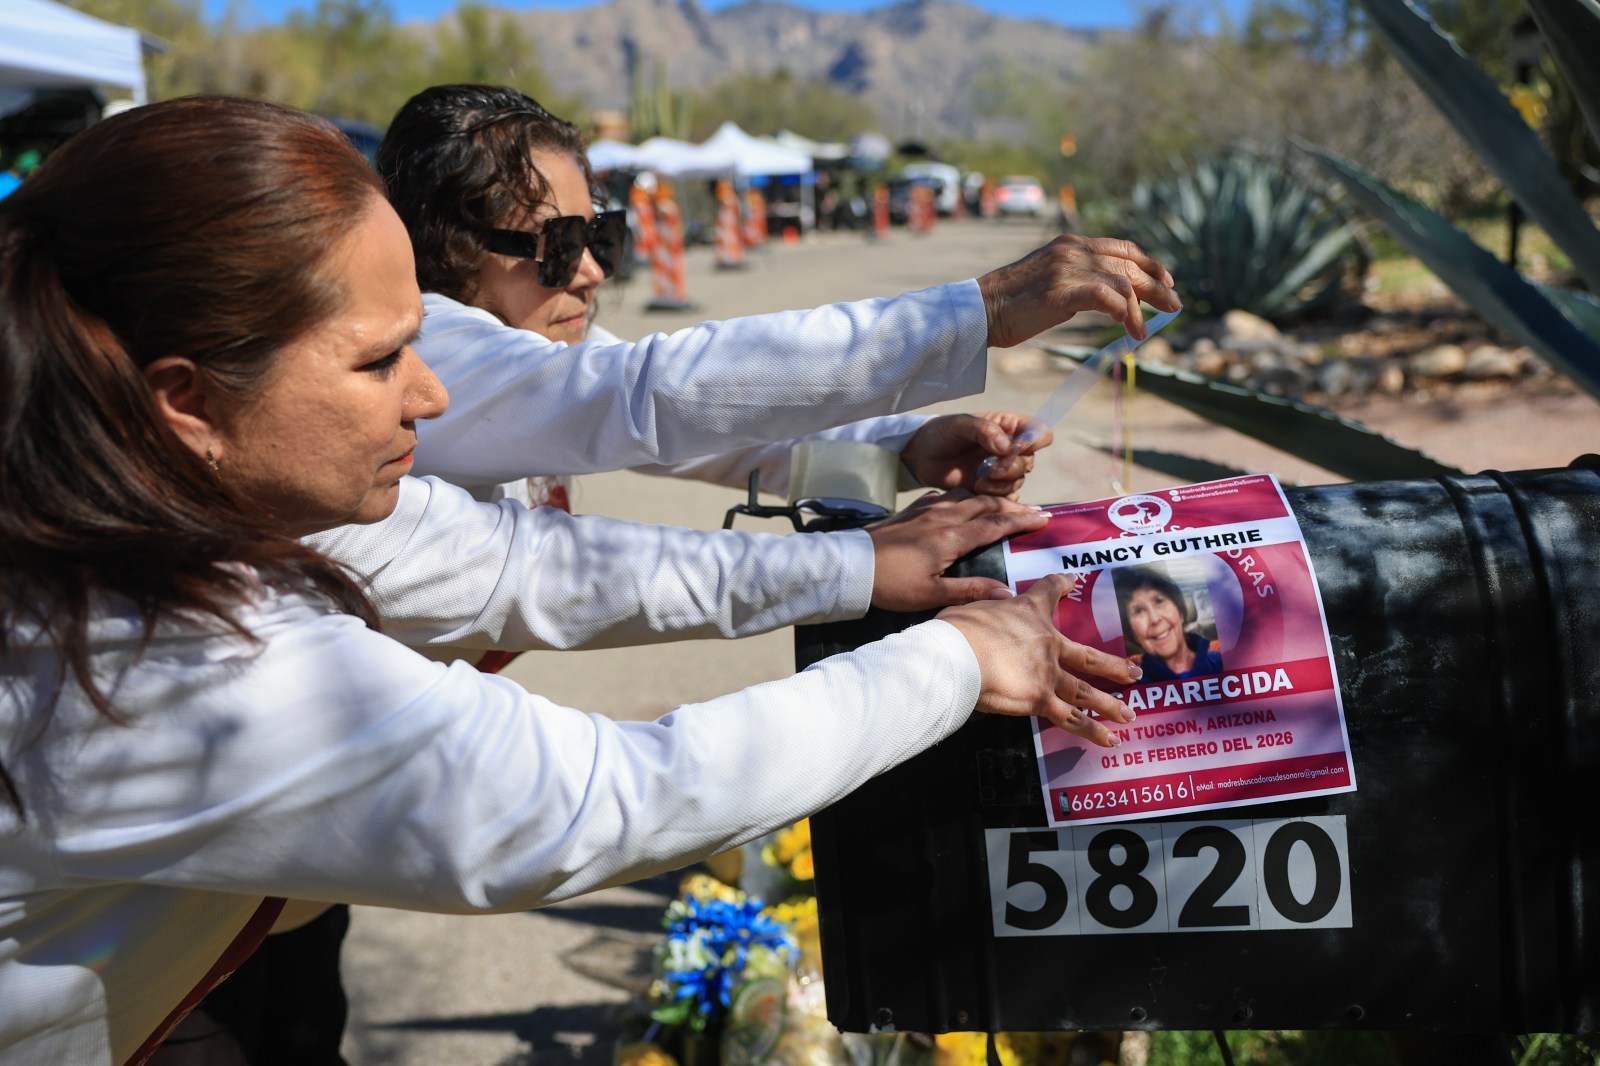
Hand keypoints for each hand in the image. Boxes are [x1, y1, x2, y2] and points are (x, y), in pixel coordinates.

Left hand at [866, 490, 1047, 610]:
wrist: (850, 566)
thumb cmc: (890, 584)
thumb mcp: (931, 594)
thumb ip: (970, 591)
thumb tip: (1007, 594)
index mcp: (951, 537)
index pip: (995, 523)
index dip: (1021, 519)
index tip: (1043, 517)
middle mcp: (942, 517)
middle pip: (985, 503)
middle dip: (1011, 505)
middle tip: (1032, 510)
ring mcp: (925, 510)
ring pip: (966, 496)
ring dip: (987, 498)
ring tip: (1002, 504)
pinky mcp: (911, 510)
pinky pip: (945, 496)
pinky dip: (962, 496)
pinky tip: (962, 502)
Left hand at [900, 412, 1054, 498]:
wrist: (921, 456)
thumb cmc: (941, 433)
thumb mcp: (961, 424)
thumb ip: (985, 430)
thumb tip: (1007, 447)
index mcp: (1009, 427)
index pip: (1040, 432)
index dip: (1034, 442)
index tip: (1013, 448)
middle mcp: (1010, 449)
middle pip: (1029, 462)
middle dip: (1011, 468)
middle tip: (989, 470)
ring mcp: (1001, 470)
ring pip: (1018, 481)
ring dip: (1001, 485)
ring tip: (978, 482)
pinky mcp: (991, 490)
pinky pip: (1007, 499)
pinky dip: (997, 498)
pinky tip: (978, 490)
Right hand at [938, 574, 1139, 746]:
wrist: (957, 654)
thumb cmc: (956, 630)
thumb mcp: (970, 604)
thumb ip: (986, 603)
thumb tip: (996, 601)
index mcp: (1027, 611)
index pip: (1049, 591)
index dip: (1061, 585)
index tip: (1071, 582)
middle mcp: (1047, 643)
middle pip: (1087, 655)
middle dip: (1112, 665)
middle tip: (1134, 672)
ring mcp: (1047, 673)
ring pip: (1086, 691)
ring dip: (1110, 704)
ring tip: (1129, 715)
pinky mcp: (1040, 699)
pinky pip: (1070, 718)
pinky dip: (1092, 730)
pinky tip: (1109, 739)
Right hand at [977, 234, 1179, 347]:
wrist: (980, 310)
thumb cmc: (1011, 304)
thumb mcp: (1050, 282)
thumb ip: (1078, 281)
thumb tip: (1108, 299)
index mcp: (1070, 244)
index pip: (1122, 247)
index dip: (1149, 263)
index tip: (1167, 281)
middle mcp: (1073, 250)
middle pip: (1129, 263)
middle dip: (1157, 286)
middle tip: (1174, 306)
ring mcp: (1068, 268)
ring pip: (1124, 281)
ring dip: (1142, 307)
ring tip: (1147, 329)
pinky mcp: (1063, 290)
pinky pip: (1108, 297)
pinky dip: (1125, 313)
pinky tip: (1129, 330)